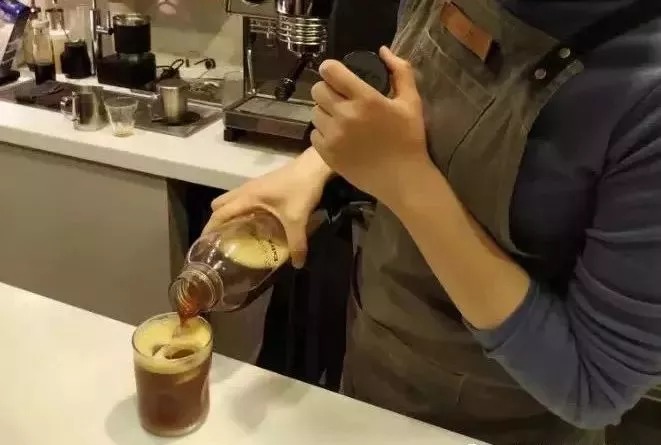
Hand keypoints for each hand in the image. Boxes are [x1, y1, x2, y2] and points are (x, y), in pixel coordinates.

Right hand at [203, 148, 331, 267]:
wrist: (315, 165)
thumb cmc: (301, 189)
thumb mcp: (298, 219)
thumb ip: (297, 243)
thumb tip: (297, 264)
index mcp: (247, 197)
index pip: (220, 213)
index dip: (209, 228)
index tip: (204, 243)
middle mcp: (246, 190)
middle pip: (220, 204)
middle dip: (216, 220)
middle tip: (222, 238)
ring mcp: (254, 185)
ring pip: (231, 199)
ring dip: (229, 213)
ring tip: (236, 232)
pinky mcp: (264, 184)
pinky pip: (243, 198)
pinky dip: (241, 209)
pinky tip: (255, 221)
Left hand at [310, 46, 429, 205]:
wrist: (403, 179)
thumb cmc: (409, 138)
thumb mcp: (412, 101)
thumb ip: (400, 71)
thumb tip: (382, 51)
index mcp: (365, 99)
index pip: (330, 71)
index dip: (330, 69)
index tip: (336, 75)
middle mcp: (344, 115)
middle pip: (317, 90)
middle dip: (327, 90)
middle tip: (339, 98)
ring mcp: (333, 136)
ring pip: (314, 112)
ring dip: (325, 112)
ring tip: (340, 120)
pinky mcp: (327, 154)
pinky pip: (314, 134)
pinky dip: (323, 133)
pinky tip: (339, 137)